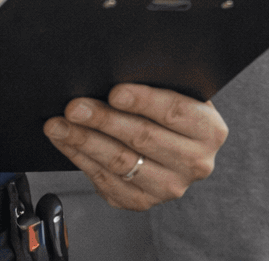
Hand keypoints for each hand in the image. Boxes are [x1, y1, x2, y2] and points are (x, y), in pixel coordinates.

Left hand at [43, 84, 227, 209]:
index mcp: (210, 130)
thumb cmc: (171, 109)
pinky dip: (81, 158)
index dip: (143, 101)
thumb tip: (117, 67)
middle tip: (75, 107)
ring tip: (59, 125)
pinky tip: (66, 142)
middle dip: (103, 120)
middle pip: (143, 138)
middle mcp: (195, 162)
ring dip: (84, 141)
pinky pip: (105, 181)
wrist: (175, 145)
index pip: (174, 112)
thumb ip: (160, 82)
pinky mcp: (142, 201)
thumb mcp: (179, 91)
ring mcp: (169, 186)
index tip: (113, 92)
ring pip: (120, 162)